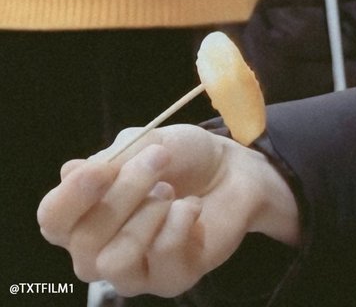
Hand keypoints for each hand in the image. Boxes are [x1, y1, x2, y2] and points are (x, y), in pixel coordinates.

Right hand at [38, 124, 299, 297]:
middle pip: (85, 240)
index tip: (101, 169)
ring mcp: (133, 272)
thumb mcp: (147, 143)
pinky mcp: (170, 280)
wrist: (234, 169)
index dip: (72, 196)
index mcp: (82, 216)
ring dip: (148, 215)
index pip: (52, 220)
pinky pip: (162, 258)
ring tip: (171, 191)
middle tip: (158, 160)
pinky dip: (180, 222)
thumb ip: (110, 160)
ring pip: (116, 261)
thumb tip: (70, 171)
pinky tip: (191, 207)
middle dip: (125, 193)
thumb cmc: (182, 157)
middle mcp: (98, 251)